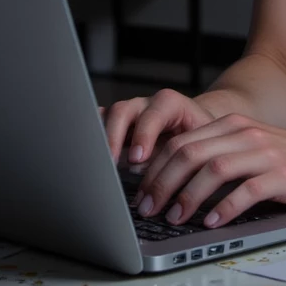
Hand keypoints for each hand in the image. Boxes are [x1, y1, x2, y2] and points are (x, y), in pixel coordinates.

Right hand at [99, 86, 239, 164]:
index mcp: (169, 104)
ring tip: (96, 161)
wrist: (196, 127)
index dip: (144, 134)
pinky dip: (92, 135)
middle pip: (123, 111)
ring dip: (100, 139)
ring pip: (107, 117)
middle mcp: (145, 106)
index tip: (138, 157)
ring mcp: (129, 114)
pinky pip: (100, 124)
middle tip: (111, 161)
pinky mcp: (117, 125)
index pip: (154, 114)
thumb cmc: (199, 137)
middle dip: (114, 137)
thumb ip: (180, 157)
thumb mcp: (196, 145)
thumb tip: (166, 181)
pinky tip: (85, 151)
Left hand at [132, 114, 285, 228]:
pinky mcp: (283, 175)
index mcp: (233, 126)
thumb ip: (220, 158)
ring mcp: (265, 153)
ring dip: (187, 196)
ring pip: (213, 170)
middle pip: (190, 153)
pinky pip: (246, 190)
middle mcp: (245, 134)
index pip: (182, 142)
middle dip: (161, 183)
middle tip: (147, 209)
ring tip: (174, 218)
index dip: (155, 168)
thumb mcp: (252, 151)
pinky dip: (224, 208)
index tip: (140, 194)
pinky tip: (212, 223)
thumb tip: (175, 185)